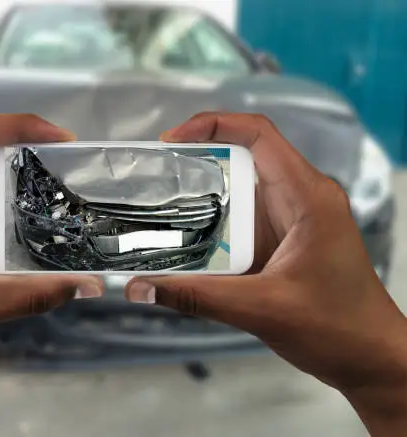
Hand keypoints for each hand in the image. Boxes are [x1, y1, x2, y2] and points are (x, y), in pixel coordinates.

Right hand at [126, 113, 406, 434]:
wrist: (370, 356)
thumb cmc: (335, 328)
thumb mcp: (261, 309)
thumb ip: (196, 297)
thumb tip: (137, 288)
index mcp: (307, 196)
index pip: (258, 135)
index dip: (212, 125)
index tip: (170, 141)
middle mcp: (302, 196)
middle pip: (246, 155)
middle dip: (199, 158)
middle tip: (155, 174)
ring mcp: (295, 216)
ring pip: (244, 186)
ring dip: (205, 190)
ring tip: (161, 200)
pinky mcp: (287, 236)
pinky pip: (247, 214)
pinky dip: (216, 217)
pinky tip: (188, 234)